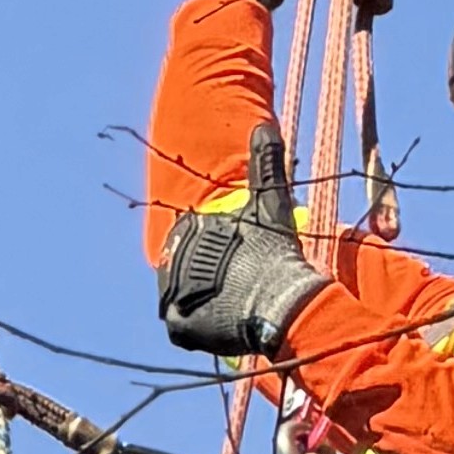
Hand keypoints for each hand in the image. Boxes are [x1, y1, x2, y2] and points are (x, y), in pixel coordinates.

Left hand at [157, 116, 325, 365]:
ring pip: (184, 298)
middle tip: (243, 287)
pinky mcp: (177, 326)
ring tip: (234, 305)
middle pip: (188, 269)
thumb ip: (265, 163)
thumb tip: (264, 126)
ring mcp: (171, 295)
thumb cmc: (275, 253)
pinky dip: (200, 328)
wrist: (281, 301)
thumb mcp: (271, 202)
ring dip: (204, 301)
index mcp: (188, 228)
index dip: (220, 248)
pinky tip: (222, 321)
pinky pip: (183, 328)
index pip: (194, 235)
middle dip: (210, 276)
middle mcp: (172, 261)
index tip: (243, 260)